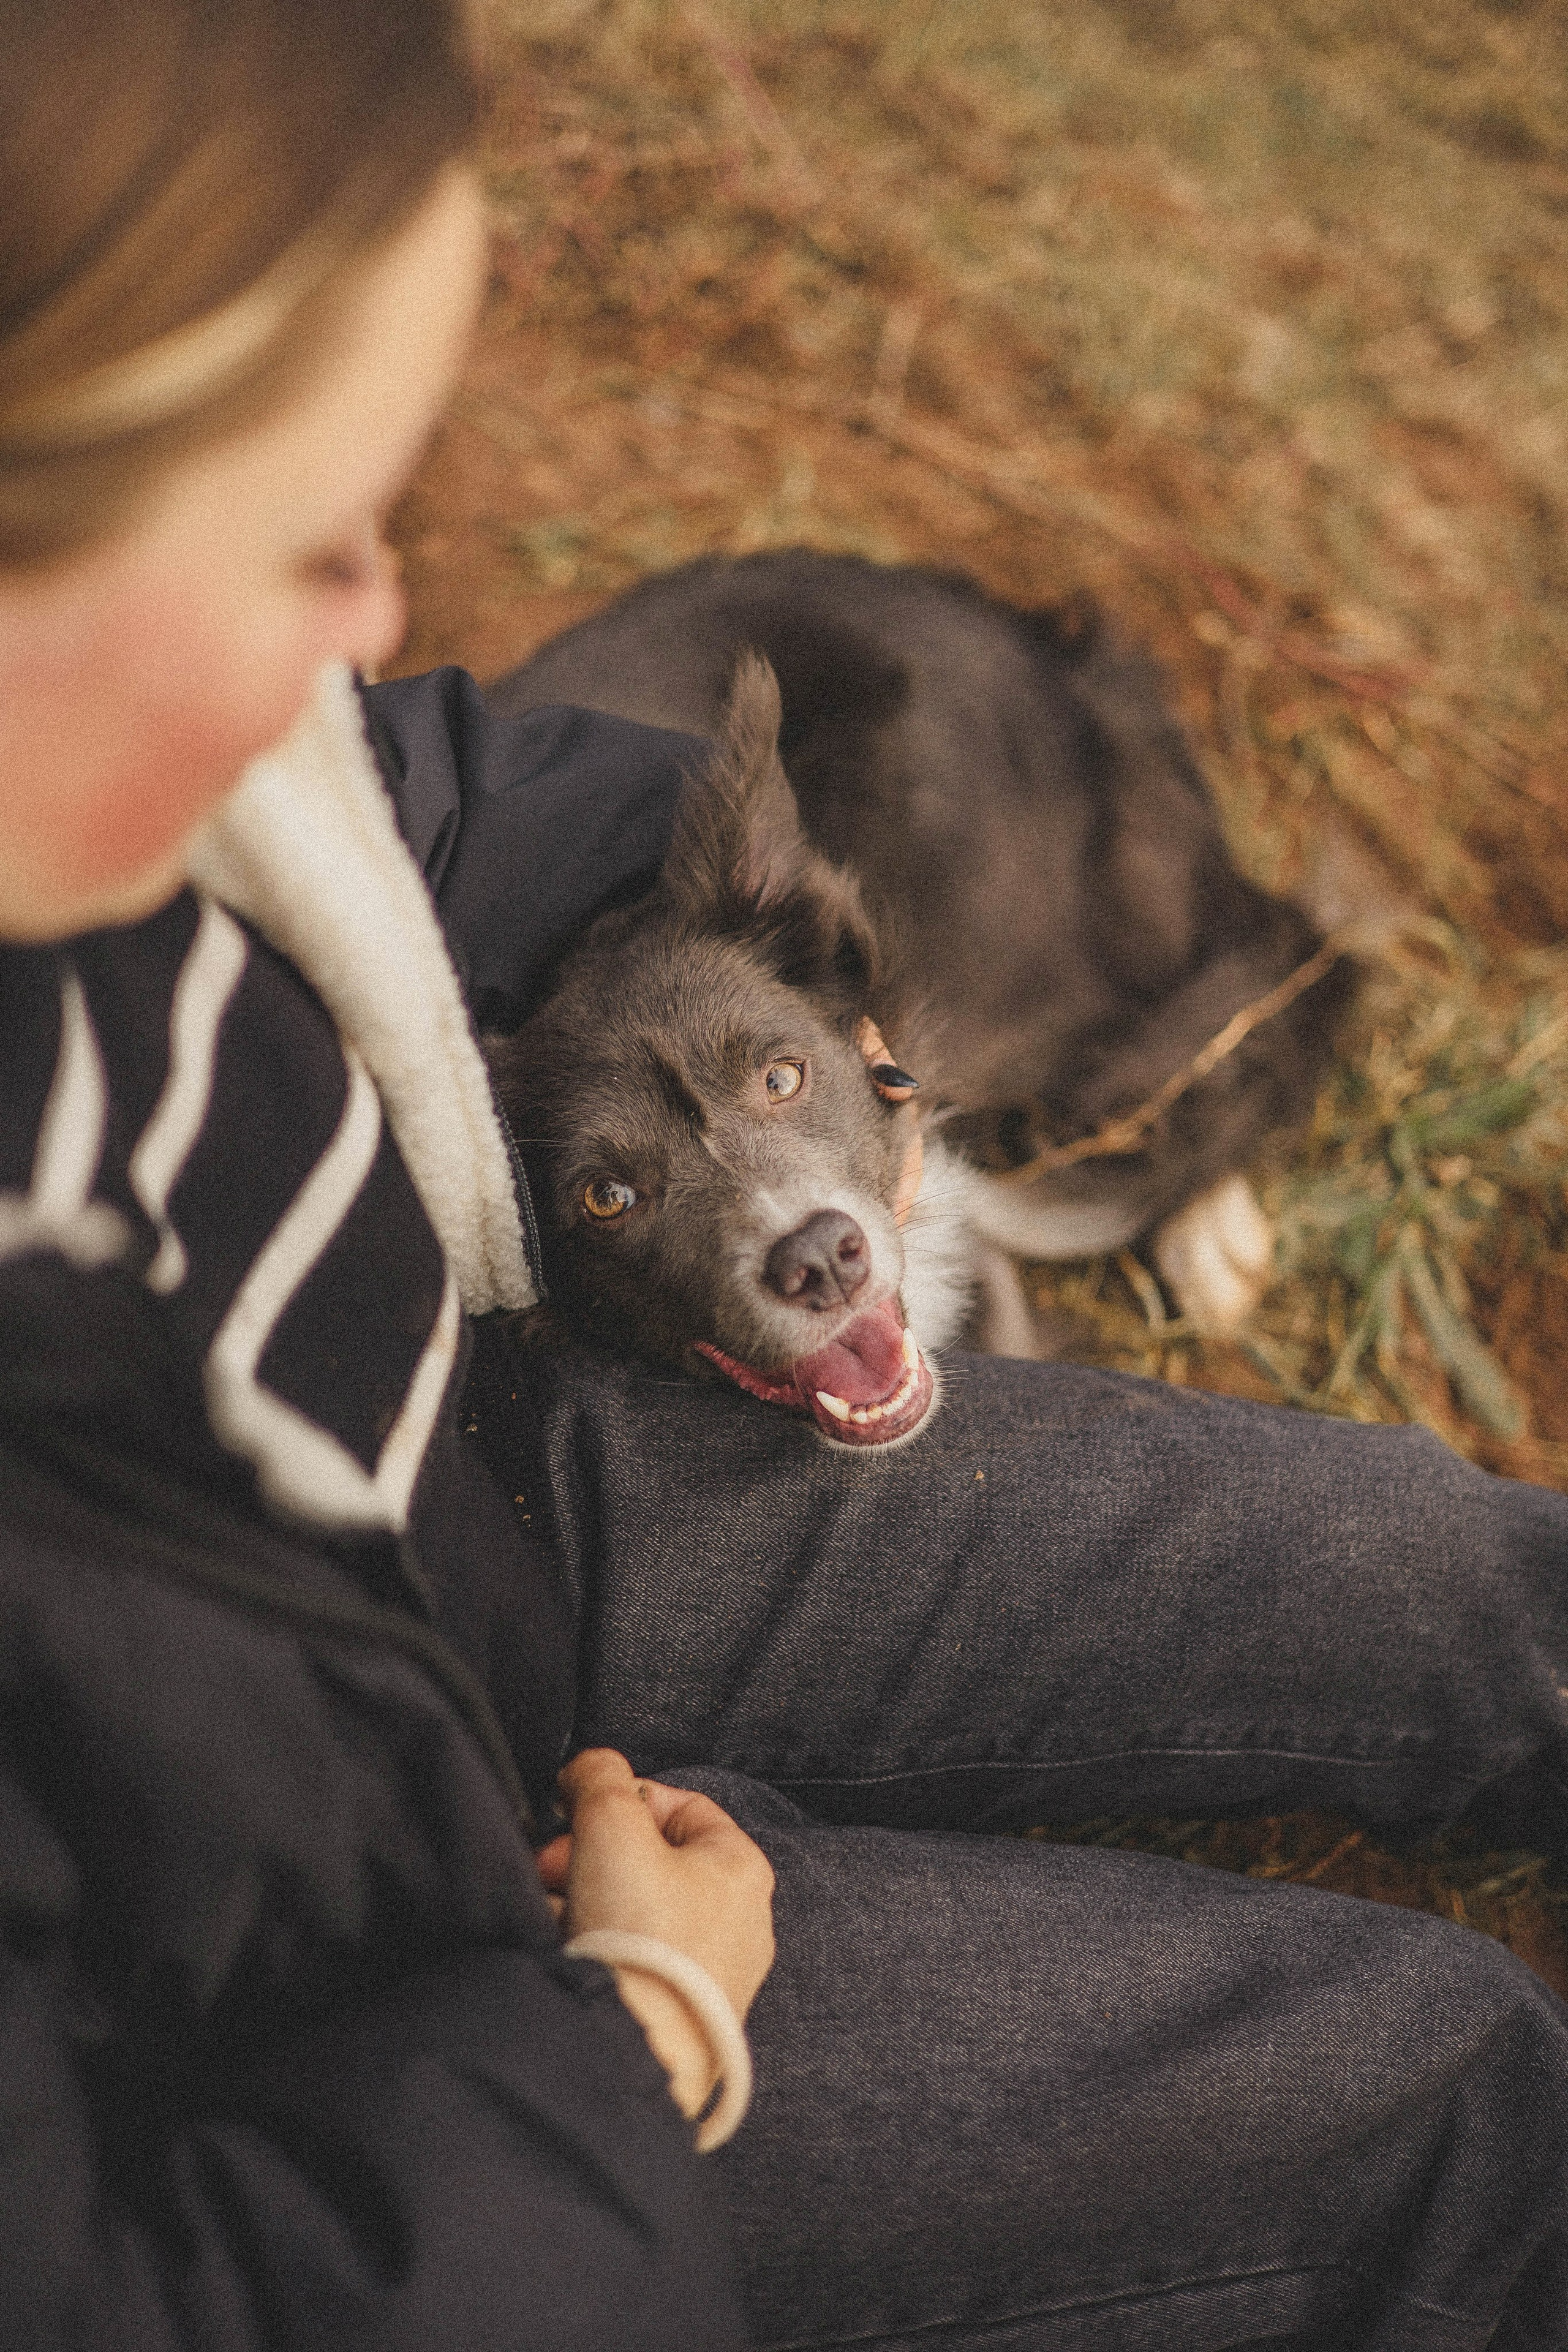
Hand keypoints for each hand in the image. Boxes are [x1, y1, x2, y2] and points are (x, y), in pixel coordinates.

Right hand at [537, 1749, 775, 2118]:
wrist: (632, 2051)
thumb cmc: (637, 1937)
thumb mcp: (610, 1823)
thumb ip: (600, 1776)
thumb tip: (591, 1767)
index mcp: (740, 1864)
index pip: (678, 1804)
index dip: (618, 1801)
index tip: (575, 1815)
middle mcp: (741, 1918)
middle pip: (651, 1859)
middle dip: (590, 1855)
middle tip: (551, 1867)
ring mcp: (716, 1972)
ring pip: (638, 1910)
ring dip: (586, 1901)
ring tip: (553, 1912)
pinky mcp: (686, 2015)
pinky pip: (636, 1961)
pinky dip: (599, 1949)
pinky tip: (566, 1952)